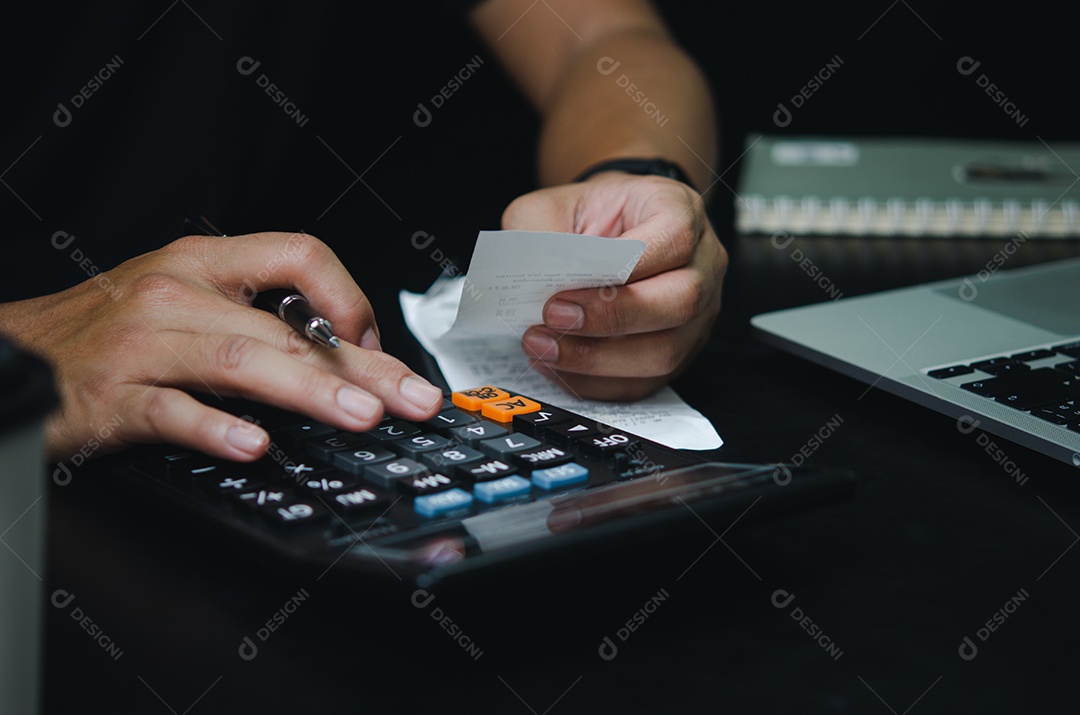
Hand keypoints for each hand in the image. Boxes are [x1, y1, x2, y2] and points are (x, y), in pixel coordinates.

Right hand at [0, 232, 443, 462]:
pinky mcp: (110, 396)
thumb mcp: (186, 298)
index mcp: (205, 263)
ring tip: (360, 416)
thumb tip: (343, 354)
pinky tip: (254, 445)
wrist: (15, 349)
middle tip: (411, 398)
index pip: (300, 254)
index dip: (348, 297)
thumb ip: (257, 317)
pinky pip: (169, 410)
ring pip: (240, 360)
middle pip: (287, 325)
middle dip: (361, 366)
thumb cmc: (108, 328)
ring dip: (308, 390)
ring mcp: (143, 344)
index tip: (374, 345)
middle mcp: (178, 293)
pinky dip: (215, 427)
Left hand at [502, 172, 727, 399]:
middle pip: (680, 302)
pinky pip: (645, 381)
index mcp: (680, 211)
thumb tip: (530, 278)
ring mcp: (698, 313)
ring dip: (599, 359)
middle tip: (553, 319)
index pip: (675, 240)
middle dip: (611, 320)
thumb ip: (540, 231)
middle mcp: (703, 263)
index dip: (626, 270)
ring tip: (546, 348)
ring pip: (666, 352)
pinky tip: (559, 367)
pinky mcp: (679, 351)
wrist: (607, 232)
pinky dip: (597, 381)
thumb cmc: (589, 216)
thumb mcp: (555, 205)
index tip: (567, 289)